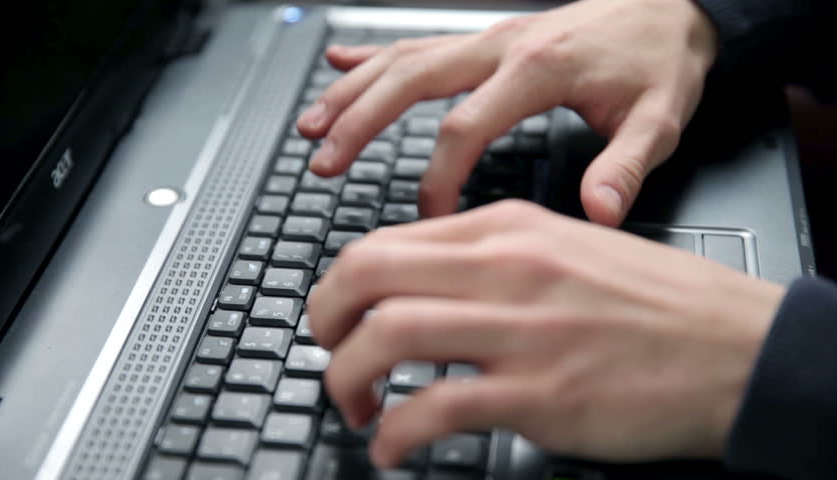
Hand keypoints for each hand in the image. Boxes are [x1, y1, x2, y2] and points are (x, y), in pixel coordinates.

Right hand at [297, 0, 718, 225]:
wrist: (669, 5)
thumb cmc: (659, 59)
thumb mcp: (659, 117)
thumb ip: (626, 165)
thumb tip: (599, 213)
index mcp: (537, 70)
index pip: (464, 127)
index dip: (437, 177)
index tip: (425, 217)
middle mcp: (501, 48)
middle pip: (410, 81)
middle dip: (359, 121)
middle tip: (322, 158)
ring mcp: (488, 39)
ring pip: (402, 58)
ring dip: (352, 90)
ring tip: (312, 123)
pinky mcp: (486, 38)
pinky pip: (418, 43)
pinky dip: (373, 55)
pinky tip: (340, 65)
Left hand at [308, 200, 785, 467]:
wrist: (731, 347)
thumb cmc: (652, 302)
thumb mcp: (563, 248)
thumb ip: (490, 258)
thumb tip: (420, 282)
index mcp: (507, 229)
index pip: (387, 240)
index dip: (340, 283)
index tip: (337, 314)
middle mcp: (506, 269)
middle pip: (369, 274)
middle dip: (323, 318)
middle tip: (326, 350)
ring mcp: (520, 331)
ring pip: (388, 335)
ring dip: (347, 377)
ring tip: (354, 403)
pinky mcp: (538, 394)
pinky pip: (435, 408)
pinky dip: (394, 432)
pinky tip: (392, 446)